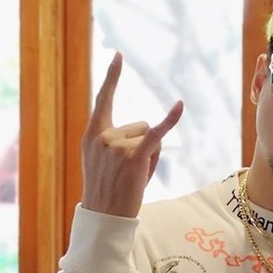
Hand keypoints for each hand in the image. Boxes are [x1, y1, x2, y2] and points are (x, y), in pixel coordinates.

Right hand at [81, 52, 183, 217]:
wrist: (103, 217)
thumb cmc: (107, 190)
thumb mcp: (103, 161)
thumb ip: (117, 142)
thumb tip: (150, 131)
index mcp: (92, 134)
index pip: (103, 99)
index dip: (112, 77)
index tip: (119, 55)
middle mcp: (103, 136)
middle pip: (141, 126)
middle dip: (143, 147)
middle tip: (129, 172)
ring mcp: (117, 146)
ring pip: (151, 137)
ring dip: (151, 156)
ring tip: (135, 176)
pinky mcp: (133, 158)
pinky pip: (156, 134)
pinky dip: (170, 120)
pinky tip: (180, 105)